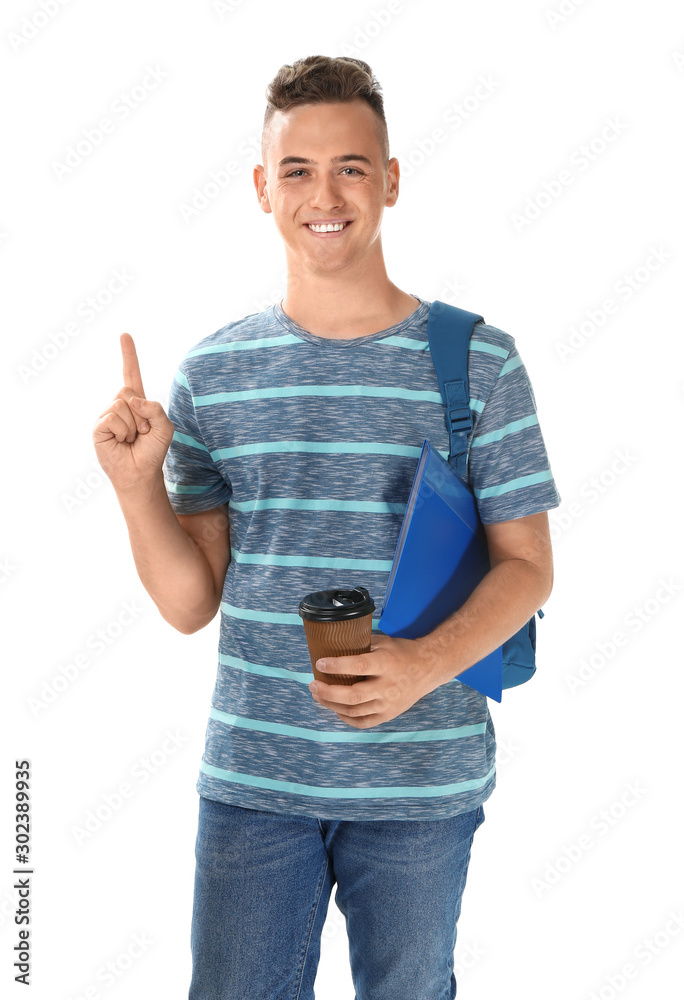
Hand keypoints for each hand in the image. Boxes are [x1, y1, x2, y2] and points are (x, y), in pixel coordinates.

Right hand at [92, 333, 174, 492]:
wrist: (141, 473)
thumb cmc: (152, 451)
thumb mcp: (166, 427)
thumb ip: (156, 408)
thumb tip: (132, 400)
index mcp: (136, 402)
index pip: (131, 374)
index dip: (128, 355)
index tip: (124, 335)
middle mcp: (119, 405)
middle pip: (129, 390)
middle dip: (142, 413)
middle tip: (142, 432)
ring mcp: (107, 415)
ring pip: (122, 404)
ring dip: (133, 425)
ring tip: (132, 439)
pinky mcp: (98, 427)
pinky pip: (112, 417)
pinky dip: (122, 431)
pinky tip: (121, 442)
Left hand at [308, 633, 442, 727]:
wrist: (429, 668)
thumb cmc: (402, 652)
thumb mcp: (384, 642)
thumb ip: (361, 645)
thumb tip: (333, 644)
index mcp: (387, 664)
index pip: (358, 667)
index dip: (337, 666)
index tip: (320, 663)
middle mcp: (388, 686)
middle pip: (353, 695)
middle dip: (328, 692)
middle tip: (312, 684)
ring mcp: (388, 704)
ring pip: (354, 710)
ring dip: (332, 705)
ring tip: (318, 695)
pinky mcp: (389, 715)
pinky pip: (363, 722)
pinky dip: (346, 718)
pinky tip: (336, 710)